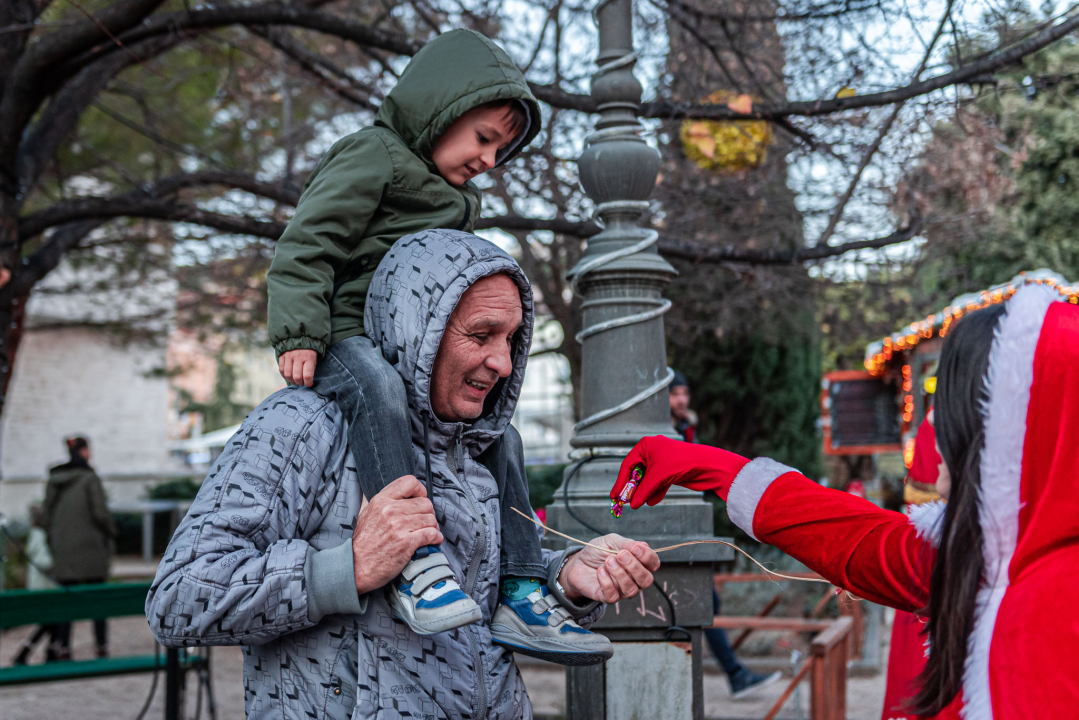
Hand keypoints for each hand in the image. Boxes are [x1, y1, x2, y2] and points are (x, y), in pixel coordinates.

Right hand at [279, 349, 317, 386]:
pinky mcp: (282, 355)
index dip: (308, 383)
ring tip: (295, 381)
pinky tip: (289, 376)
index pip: (307, 375)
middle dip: (300, 383)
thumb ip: (311, 368)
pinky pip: (281, 369)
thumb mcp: (314, 358)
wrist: (300, 336)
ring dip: (292, 381)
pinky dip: (284, 375)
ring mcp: (289, 356)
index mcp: (309, 357)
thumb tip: (307, 380)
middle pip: (297, 377)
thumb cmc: (310, 350)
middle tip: (302, 383)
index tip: (309, 384)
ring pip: (288, 374)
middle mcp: (298, 357)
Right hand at [352, 475, 442, 594]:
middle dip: (428, 513)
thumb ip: (376, 501)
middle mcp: (390, 510)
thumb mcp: (365, 514)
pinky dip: (436, 538)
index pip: (409, 482)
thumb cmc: (362, 543)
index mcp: (381, 501)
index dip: (420, 490)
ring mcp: (399, 526)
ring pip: (430, 519)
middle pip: (425, 503)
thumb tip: (381, 491)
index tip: (421, 499)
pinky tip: (432, 541)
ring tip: (428, 532)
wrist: (356, 566)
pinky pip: (432, 534)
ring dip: (433, 527)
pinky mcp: (407, 543)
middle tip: (425, 522)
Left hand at [558, 534, 659, 603]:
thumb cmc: (598, 551)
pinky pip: (613, 596)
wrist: (578, 562)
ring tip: (608, 561)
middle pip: (646, 580)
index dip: (648, 557)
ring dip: (619, 574)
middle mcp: (634, 579)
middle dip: (634, 567)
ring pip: (631, 589)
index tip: (635, 548)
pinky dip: (607, 582)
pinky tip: (600, 571)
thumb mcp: (611, 541)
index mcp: (639, 563)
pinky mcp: (608, 597)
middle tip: (620, 555)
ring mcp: (622, 590)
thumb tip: (644, 546)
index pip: (653, 564)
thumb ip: (627, 543)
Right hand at [611, 435, 750, 508]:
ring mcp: (662, 461)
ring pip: (648, 479)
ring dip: (644, 492)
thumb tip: (631, 504)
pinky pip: (658, 483)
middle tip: (625, 502)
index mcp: (646, 445)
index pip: (627, 465)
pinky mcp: (671, 471)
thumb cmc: (681, 463)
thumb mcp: (657, 478)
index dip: (620, 482)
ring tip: (640, 503)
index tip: (614, 496)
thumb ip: (642, 491)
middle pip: (637, 473)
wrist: (708, 465)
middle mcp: (653, 451)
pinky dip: (655, 492)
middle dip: (633, 488)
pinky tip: (652, 501)